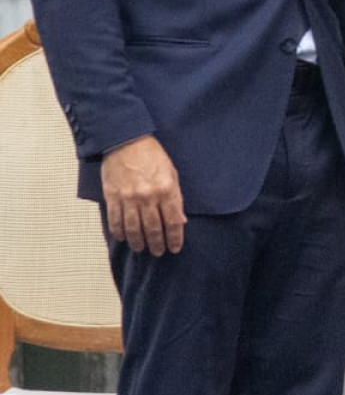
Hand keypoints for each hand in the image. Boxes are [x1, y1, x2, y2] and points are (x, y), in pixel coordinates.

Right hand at [102, 135, 185, 254]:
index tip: (175, 248)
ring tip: (142, 249)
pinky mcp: (113, 197)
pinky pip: (116, 221)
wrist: (126, 142)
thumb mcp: (172, 173)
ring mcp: (129, 198)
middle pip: (154, 228)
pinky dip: (119, 232)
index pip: (173, 221)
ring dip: (139, 242)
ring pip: (134, 229)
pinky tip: (123, 238)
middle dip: (158, 244)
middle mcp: (148, 197)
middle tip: (159, 252)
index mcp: (166, 190)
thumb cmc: (152, 156)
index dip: (175, 238)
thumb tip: (181, 220)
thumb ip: (176, 197)